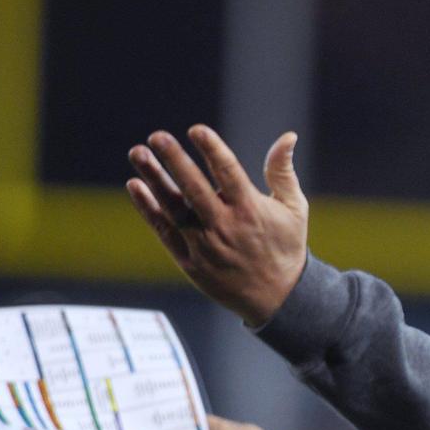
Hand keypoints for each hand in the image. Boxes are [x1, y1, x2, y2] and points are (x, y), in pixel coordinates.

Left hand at [126, 125, 308, 325]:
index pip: (229, 174)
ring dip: (154, 180)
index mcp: (251, 211)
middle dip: (175, 161)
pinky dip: (149, 209)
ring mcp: (205, 247)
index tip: (196, 130)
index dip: (212, 150)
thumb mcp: (294, 209)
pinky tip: (136, 185)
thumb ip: (283, 172)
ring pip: (174, 209)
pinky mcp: (190, 263)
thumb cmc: (285, 247)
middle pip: (195, 190)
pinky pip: (164, 231)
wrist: (278, 299)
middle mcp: (226, 228)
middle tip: (157, 136)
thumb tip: (287, 136)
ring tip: (137, 152)